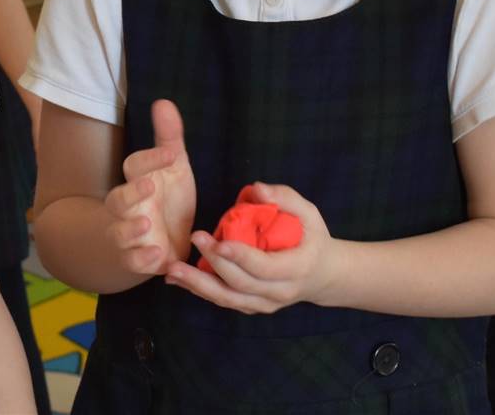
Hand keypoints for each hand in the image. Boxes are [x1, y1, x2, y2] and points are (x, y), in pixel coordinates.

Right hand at [103, 99, 195, 277]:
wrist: (163, 239)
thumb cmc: (167, 198)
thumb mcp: (174, 167)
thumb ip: (169, 137)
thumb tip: (163, 101)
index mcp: (139, 180)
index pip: (135, 165)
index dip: (151, 158)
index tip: (172, 154)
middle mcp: (129, 207)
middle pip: (118, 199)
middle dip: (130, 194)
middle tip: (149, 187)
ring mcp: (131, 234)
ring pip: (119, 232)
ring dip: (129, 229)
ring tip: (146, 223)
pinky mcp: (138, 258)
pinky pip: (132, 261)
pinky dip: (142, 259)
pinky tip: (159, 255)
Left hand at [167, 182, 336, 314]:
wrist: (322, 276)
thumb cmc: (312, 238)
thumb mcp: (309, 214)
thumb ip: (285, 198)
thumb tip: (257, 189)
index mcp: (296, 269)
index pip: (264, 267)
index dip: (240, 257)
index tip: (217, 241)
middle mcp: (279, 292)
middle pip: (240, 284)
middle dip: (213, 263)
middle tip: (194, 238)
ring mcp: (264, 304)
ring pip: (227, 299)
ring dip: (197, 285)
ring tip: (172, 270)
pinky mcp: (251, 306)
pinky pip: (223, 301)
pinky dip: (199, 291)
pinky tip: (177, 279)